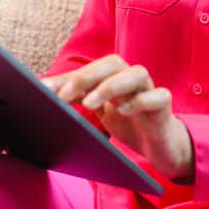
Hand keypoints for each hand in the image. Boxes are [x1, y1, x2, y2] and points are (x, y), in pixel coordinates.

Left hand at [42, 55, 193, 181]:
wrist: (162, 145)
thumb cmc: (129, 123)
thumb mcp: (99, 112)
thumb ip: (77, 100)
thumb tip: (43, 93)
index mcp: (114, 78)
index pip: (89, 70)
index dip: (66, 78)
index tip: (43, 89)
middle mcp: (131, 79)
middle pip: (113, 63)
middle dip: (86, 76)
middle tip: (64, 96)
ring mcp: (150, 91)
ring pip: (137, 73)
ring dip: (110, 86)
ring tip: (89, 104)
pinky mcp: (165, 108)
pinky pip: (158, 96)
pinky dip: (141, 101)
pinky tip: (124, 112)